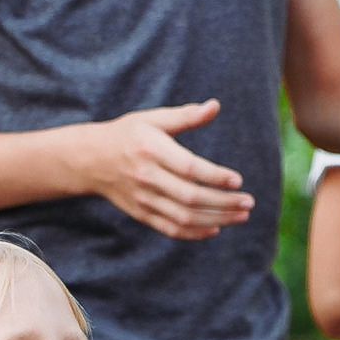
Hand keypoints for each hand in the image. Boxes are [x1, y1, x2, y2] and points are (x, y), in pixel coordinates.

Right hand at [87, 99, 251, 239]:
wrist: (90, 160)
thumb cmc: (128, 134)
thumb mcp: (153, 119)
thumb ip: (185, 116)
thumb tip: (215, 106)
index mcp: (151, 150)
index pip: (189, 168)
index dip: (215, 176)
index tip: (238, 180)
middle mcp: (146, 177)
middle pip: (190, 197)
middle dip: (224, 202)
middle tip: (249, 202)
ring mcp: (143, 199)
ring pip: (184, 217)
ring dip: (216, 219)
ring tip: (241, 216)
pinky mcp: (141, 213)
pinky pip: (171, 229)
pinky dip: (195, 233)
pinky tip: (216, 228)